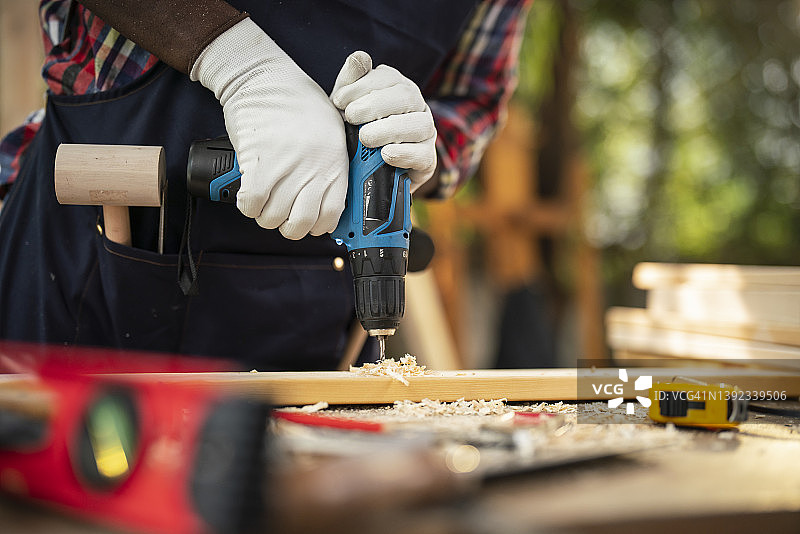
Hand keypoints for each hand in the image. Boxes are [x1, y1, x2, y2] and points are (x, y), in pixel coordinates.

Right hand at [191, 19, 355, 238]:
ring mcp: (286, 168)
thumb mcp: (332, 134)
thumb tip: (324, 198)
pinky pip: (252, 203)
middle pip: (299, 224)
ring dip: (264, 216)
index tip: (307, 222)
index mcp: (334, 165)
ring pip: (272, 217)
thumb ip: (331, 166)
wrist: (267, 79)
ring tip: (263, 202)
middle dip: (287, 227)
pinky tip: (248, 195)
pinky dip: (247, 206)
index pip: (330, 216)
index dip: (315, 227)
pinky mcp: (258, 162)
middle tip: (281, 215)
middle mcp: (313, 170)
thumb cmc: (300, 104)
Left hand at [331, 51, 436, 192]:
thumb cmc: (356, 132)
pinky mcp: (427, 159)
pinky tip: (385, 155)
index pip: (387, 77)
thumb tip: (359, 57)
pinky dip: (404, 154)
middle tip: (351, 117)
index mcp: (397, 87)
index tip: (339, 101)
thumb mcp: (348, 107)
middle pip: (406, 96)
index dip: (362, 86)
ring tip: (366, 138)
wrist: (365, 173)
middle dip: (375, 105)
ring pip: (419, 125)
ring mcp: (425, 133)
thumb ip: (351, 83)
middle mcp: (416, 106)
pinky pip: (422, 154)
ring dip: (389, 129)